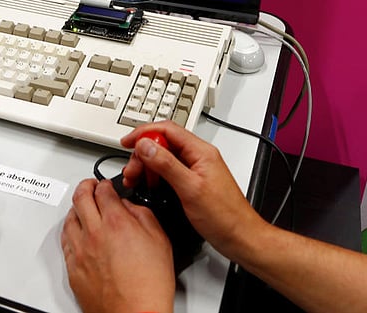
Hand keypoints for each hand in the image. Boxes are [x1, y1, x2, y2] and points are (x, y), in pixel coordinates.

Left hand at [61, 178, 174, 312]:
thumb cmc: (149, 285)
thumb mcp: (160, 239)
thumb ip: (143, 215)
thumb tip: (130, 206)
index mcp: (116, 222)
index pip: (103, 190)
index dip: (105, 184)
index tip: (106, 185)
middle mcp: (94, 233)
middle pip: (80, 198)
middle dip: (86, 187)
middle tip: (90, 186)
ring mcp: (80, 251)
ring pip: (69, 219)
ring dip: (75, 208)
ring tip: (81, 206)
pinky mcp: (73, 268)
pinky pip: (65, 242)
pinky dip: (70, 230)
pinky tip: (76, 231)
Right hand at [120, 121, 266, 257]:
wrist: (240, 237)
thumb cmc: (224, 216)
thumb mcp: (190, 189)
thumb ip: (166, 164)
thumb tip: (146, 145)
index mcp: (201, 152)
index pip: (167, 129)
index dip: (144, 133)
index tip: (127, 143)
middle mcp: (199, 157)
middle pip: (163, 142)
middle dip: (143, 154)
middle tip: (132, 171)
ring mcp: (196, 169)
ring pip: (164, 157)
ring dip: (147, 166)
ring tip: (136, 180)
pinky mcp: (193, 182)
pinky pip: (169, 171)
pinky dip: (156, 176)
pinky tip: (150, 186)